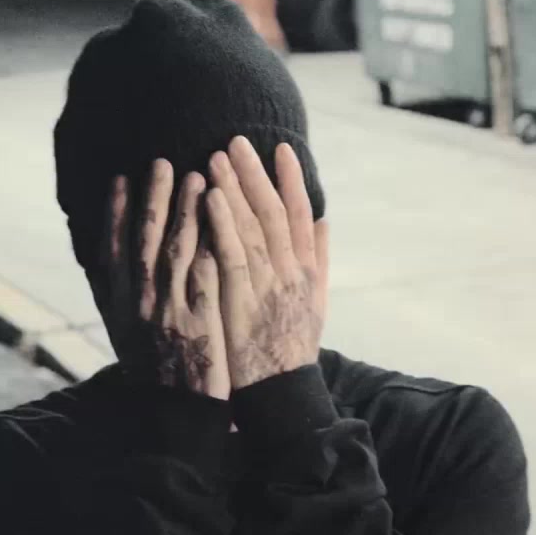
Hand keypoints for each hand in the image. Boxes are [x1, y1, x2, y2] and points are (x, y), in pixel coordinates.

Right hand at [97, 160, 231, 399]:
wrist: (176, 414)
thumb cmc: (153, 374)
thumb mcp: (122, 335)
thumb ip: (114, 299)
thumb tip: (101, 265)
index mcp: (119, 305)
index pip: (114, 248)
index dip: (116, 212)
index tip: (121, 180)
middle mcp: (139, 302)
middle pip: (144, 239)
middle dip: (152, 197)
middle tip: (161, 162)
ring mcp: (168, 309)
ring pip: (175, 249)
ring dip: (184, 209)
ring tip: (195, 174)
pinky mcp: (199, 318)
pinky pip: (204, 271)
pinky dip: (209, 240)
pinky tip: (220, 217)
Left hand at [205, 137, 329, 389]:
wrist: (282, 394)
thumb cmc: (292, 349)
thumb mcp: (316, 304)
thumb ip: (321, 260)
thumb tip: (326, 222)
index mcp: (307, 272)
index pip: (302, 216)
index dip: (292, 181)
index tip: (280, 149)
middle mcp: (292, 273)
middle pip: (275, 212)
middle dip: (256, 174)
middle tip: (237, 140)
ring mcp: (269, 286)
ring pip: (253, 227)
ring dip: (236, 189)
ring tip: (218, 157)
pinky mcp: (243, 300)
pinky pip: (233, 254)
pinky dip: (223, 223)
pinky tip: (209, 197)